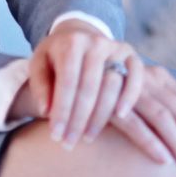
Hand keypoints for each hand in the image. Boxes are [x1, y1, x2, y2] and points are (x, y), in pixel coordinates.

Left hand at [15, 22, 141, 149]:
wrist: (78, 33)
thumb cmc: (55, 57)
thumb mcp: (39, 64)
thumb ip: (40, 85)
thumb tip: (46, 110)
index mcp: (71, 43)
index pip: (67, 82)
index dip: (62, 111)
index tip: (55, 136)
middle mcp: (95, 42)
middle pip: (89, 86)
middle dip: (78, 119)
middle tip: (68, 143)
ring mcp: (116, 47)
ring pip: (112, 84)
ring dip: (100, 115)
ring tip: (87, 137)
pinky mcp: (131, 54)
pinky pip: (136, 74)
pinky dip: (130, 95)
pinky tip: (121, 115)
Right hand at [107, 62, 175, 176]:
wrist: (75, 76)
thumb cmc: (117, 90)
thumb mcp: (149, 90)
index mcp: (161, 77)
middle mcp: (150, 79)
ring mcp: (132, 88)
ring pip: (164, 118)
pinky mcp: (111, 102)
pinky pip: (135, 125)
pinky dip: (151, 142)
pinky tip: (163, 160)